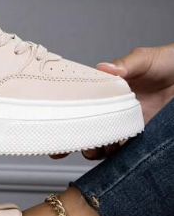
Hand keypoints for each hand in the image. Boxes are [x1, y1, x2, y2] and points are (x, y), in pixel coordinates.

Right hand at [51, 43, 173, 159]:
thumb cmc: (167, 63)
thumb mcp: (144, 59)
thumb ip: (126, 64)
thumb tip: (105, 67)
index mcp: (106, 93)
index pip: (79, 108)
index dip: (64, 122)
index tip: (53, 133)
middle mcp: (112, 112)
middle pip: (86, 132)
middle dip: (76, 143)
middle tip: (72, 146)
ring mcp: (125, 127)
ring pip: (101, 146)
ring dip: (95, 152)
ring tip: (97, 149)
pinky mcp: (141, 139)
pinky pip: (123, 153)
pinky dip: (116, 156)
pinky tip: (116, 151)